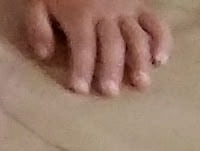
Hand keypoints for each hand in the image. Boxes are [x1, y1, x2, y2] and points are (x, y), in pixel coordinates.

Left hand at [22, 0, 164, 89]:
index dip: (82, 68)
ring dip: (139, 60)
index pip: (83, 46)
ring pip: (136, 37)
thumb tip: (43, 55)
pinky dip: (161, 40)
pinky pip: (155, 23)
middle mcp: (107, 14)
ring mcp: (127, 10)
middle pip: (111, 45)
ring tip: (141, 83)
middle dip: (111, 69)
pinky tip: (161, 59)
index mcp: (81, 16)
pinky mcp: (141, 6)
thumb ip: (38, 29)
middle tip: (110, 92)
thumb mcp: (39, 4)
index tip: (80, 89)